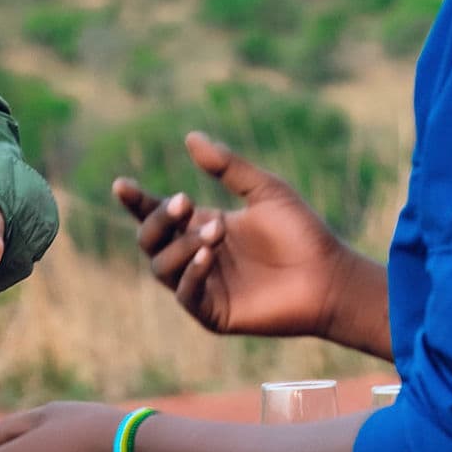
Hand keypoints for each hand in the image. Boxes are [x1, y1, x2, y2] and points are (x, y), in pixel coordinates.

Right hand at [112, 135, 389, 352]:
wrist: (329, 276)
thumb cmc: (302, 233)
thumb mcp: (265, 191)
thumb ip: (228, 167)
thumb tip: (191, 137)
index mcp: (201, 226)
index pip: (156, 214)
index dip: (136, 201)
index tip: (122, 185)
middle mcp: (195, 256)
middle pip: (150, 240)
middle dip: (160, 219)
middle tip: (185, 202)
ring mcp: (202, 286)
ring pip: (161, 267)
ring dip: (180, 245)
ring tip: (215, 231)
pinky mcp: (213, 313)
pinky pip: (186, 294)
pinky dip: (190, 274)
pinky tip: (206, 256)